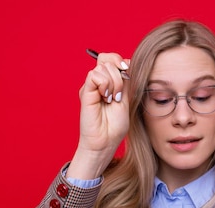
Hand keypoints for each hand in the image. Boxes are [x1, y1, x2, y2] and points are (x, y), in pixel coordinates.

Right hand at [67, 52, 130, 179]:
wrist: (105, 141)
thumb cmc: (115, 125)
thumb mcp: (127, 99)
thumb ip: (126, 81)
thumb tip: (127, 63)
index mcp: (109, 82)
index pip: (113, 59)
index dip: (122, 63)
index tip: (128, 76)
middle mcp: (99, 81)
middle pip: (108, 59)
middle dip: (120, 75)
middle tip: (119, 95)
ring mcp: (91, 86)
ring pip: (104, 66)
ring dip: (114, 83)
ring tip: (112, 99)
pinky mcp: (85, 91)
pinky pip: (94, 75)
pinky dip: (105, 85)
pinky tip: (105, 98)